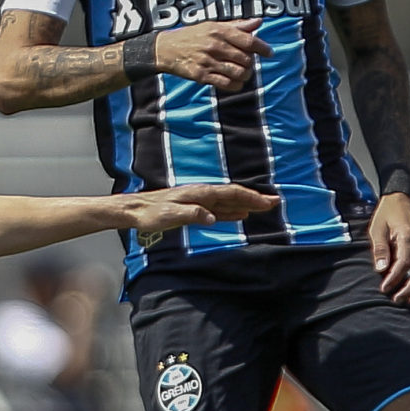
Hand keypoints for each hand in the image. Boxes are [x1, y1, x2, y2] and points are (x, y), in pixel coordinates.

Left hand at [130, 183, 278, 232]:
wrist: (134, 211)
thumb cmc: (150, 214)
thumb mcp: (170, 216)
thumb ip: (191, 215)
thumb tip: (211, 217)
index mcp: (200, 193)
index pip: (231, 194)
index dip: (251, 197)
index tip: (268, 201)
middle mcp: (202, 194)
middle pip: (233, 195)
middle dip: (254, 198)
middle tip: (274, 202)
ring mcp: (198, 201)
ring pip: (228, 201)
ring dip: (246, 204)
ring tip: (262, 207)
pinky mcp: (194, 209)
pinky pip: (218, 209)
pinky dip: (232, 211)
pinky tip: (240, 215)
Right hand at [155, 20, 271, 91]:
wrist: (165, 49)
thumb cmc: (191, 36)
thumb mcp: (212, 26)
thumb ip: (236, 25)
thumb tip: (258, 22)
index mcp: (219, 31)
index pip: (248, 40)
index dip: (262, 48)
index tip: (269, 53)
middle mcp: (214, 46)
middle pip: (246, 59)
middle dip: (251, 63)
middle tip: (248, 63)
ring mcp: (208, 62)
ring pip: (239, 72)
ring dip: (245, 75)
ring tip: (242, 73)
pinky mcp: (201, 76)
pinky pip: (227, 84)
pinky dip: (235, 85)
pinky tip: (234, 81)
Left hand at [368, 192, 409, 303]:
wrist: (402, 201)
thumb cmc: (387, 215)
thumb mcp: (377, 229)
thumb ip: (380, 249)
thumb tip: (381, 269)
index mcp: (408, 236)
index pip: (404, 263)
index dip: (394, 278)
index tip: (384, 289)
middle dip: (409, 288)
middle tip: (396, 299)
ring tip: (409, 301)